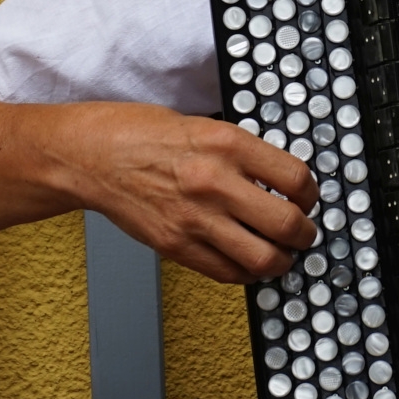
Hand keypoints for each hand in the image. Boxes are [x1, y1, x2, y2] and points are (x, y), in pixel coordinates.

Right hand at [0, 102, 318, 283]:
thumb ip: (244, 153)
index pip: (296, 178)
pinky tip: (247, 262)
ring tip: (282, 255)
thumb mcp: (206, 126)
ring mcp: (194, 218)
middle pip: (287, 224)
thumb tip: (281, 178)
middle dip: (305, 234)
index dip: (311, 194)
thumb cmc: (141, 135)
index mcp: (229, 144)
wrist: (87, 156)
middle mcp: (215, 182)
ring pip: (262, 258)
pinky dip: (245, 273)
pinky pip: (226, 272)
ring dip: (281, 261)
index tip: (308, 199)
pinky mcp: (174, 245)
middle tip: (304, 233)